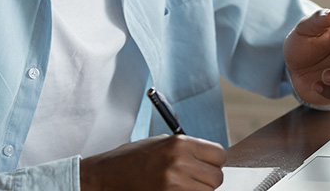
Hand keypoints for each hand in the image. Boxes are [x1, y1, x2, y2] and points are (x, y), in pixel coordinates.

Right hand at [80, 134, 225, 190]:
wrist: (110, 175)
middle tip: (195, 177)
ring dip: (200, 190)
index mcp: (179, 143)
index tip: (208, 163)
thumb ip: (186, 148)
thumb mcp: (161, 142)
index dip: (215, 160)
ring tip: (183, 184)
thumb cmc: (135, 157)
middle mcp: (179, 163)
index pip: (219, 155)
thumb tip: (211, 158)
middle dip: (209, 178)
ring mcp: (174, 185)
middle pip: (217, 177)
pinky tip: (176, 190)